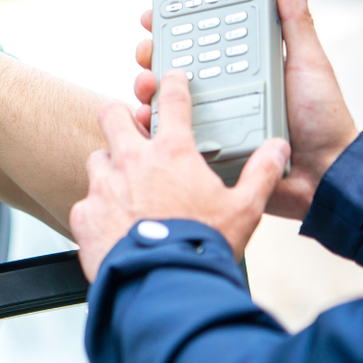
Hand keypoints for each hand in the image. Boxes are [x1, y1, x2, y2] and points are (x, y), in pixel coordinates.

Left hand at [70, 72, 290, 281]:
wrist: (164, 284)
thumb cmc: (202, 245)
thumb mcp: (244, 209)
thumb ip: (261, 174)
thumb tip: (278, 150)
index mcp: (172, 154)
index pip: (172, 103)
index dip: (172, 84)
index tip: (170, 79)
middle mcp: (132, 161)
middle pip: (112, 114)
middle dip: (119, 115)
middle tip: (130, 128)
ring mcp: (103, 185)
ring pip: (97, 158)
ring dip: (109, 168)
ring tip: (125, 188)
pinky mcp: (84, 212)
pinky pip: (87, 201)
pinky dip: (99, 210)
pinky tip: (114, 225)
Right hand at [132, 0, 356, 218]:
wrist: (325, 173)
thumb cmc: (323, 120)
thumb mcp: (309, 63)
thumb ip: (296, 22)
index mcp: (244, 65)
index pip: (202, 37)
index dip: (175, 24)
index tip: (155, 14)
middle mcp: (223, 89)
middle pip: (175, 66)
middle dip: (152, 54)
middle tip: (146, 50)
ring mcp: (212, 118)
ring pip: (166, 98)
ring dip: (148, 87)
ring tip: (147, 84)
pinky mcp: (206, 146)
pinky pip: (171, 135)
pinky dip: (152, 126)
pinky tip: (147, 118)